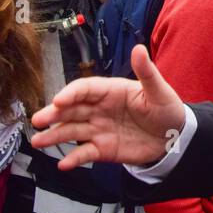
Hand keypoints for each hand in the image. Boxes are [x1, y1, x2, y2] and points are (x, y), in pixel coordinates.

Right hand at [31, 44, 187, 169]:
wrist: (174, 137)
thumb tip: (138, 48)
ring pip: (72, 131)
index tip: (59, 100)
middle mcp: (99, 109)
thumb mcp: (159, 90)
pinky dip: (73, 159)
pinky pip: (84, 153)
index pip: (85, 89)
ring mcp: (98, 129)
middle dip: (54, 114)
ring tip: (38, 141)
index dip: (71, 93)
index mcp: (110, 91)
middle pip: (72, 110)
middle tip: (38, 121)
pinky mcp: (102, 149)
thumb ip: (147, 72)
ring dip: (54, 136)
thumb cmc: (166, 109)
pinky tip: (63, 164)